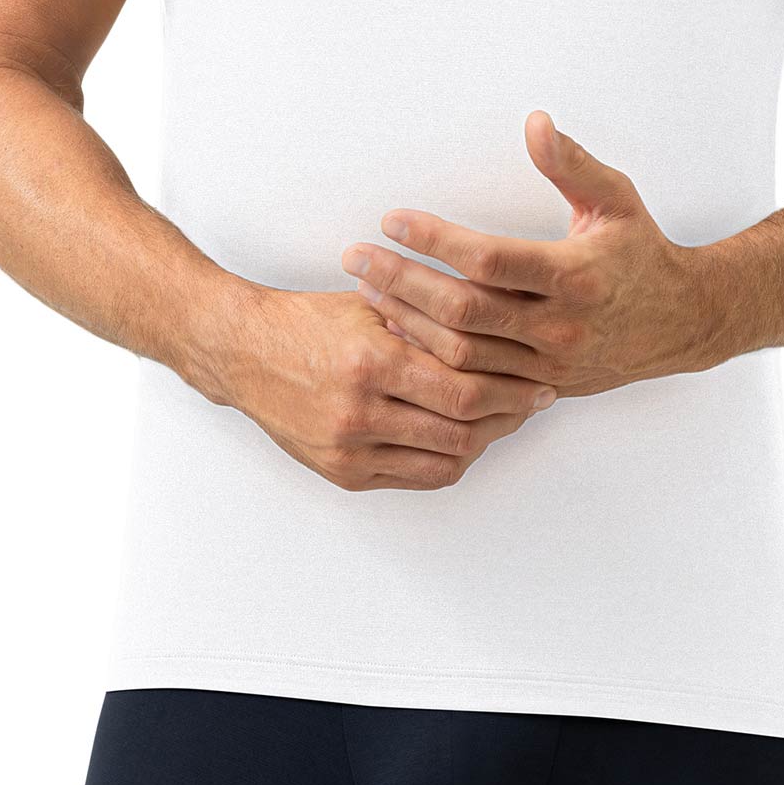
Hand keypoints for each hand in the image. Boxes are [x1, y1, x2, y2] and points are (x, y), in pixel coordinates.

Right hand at [217, 281, 556, 491]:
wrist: (244, 352)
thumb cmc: (310, 321)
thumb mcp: (371, 307)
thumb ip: (429, 323)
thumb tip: (500, 331)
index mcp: (372, 361)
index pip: (464, 388)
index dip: (511, 390)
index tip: (539, 382)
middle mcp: (360, 411)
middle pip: (460, 429)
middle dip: (507, 417)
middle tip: (533, 402)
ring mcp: (349, 449)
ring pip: (443, 461)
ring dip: (482, 443)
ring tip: (502, 420)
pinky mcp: (342, 474)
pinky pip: (414, 478)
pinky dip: (447, 460)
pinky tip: (462, 438)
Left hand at [340, 112, 700, 398]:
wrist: (681, 323)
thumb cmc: (642, 252)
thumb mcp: (615, 199)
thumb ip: (570, 163)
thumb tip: (536, 122)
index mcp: (576, 276)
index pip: (490, 260)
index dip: (436, 240)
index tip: (392, 219)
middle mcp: (560, 326)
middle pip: (464, 311)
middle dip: (402, 282)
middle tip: (357, 256)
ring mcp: (548, 365)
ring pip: (463, 354)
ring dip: (408, 321)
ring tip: (367, 289)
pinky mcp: (539, 389)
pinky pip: (474, 381)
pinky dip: (431, 357)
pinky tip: (399, 330)